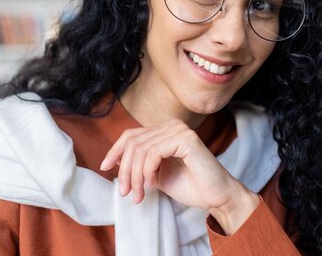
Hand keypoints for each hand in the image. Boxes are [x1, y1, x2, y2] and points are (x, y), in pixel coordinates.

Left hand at [99, 119, 259, 232]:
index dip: (115, 150)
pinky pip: (154, 152)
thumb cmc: (190, 186)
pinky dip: (148, 171)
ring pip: (140, 149)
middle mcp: (172, 125)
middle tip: (125, 192)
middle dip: (125, 170)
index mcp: (165, 130)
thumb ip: (139, 164)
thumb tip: (113, 160)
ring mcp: (179, 130)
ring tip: (139, 194)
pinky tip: (153, 184)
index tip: (105, 168)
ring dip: (135, 175)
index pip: (131, 135)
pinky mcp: (186, 139)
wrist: (215, 196)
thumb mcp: (156, 174)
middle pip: (132, 142)